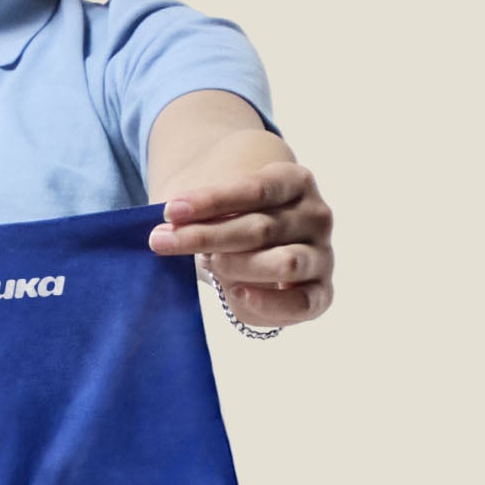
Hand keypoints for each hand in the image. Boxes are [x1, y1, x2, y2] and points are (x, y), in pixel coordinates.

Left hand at [148, 161, 333, 329]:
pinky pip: (301, 303)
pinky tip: (235, 293)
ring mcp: (323, 255)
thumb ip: (203, 214)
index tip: (170, 210)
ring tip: (206, 263)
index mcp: (295, 181)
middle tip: (160, 241)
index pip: (254, 189)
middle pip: (260, 228)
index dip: (211, 200)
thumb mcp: (220, 207)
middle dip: (205, 236)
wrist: (261, 247)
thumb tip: (166, 233)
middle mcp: (317, 216)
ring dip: (235, 266)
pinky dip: (267, 301)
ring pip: (282, 262)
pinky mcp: (322, 292)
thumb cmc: (234, 218)